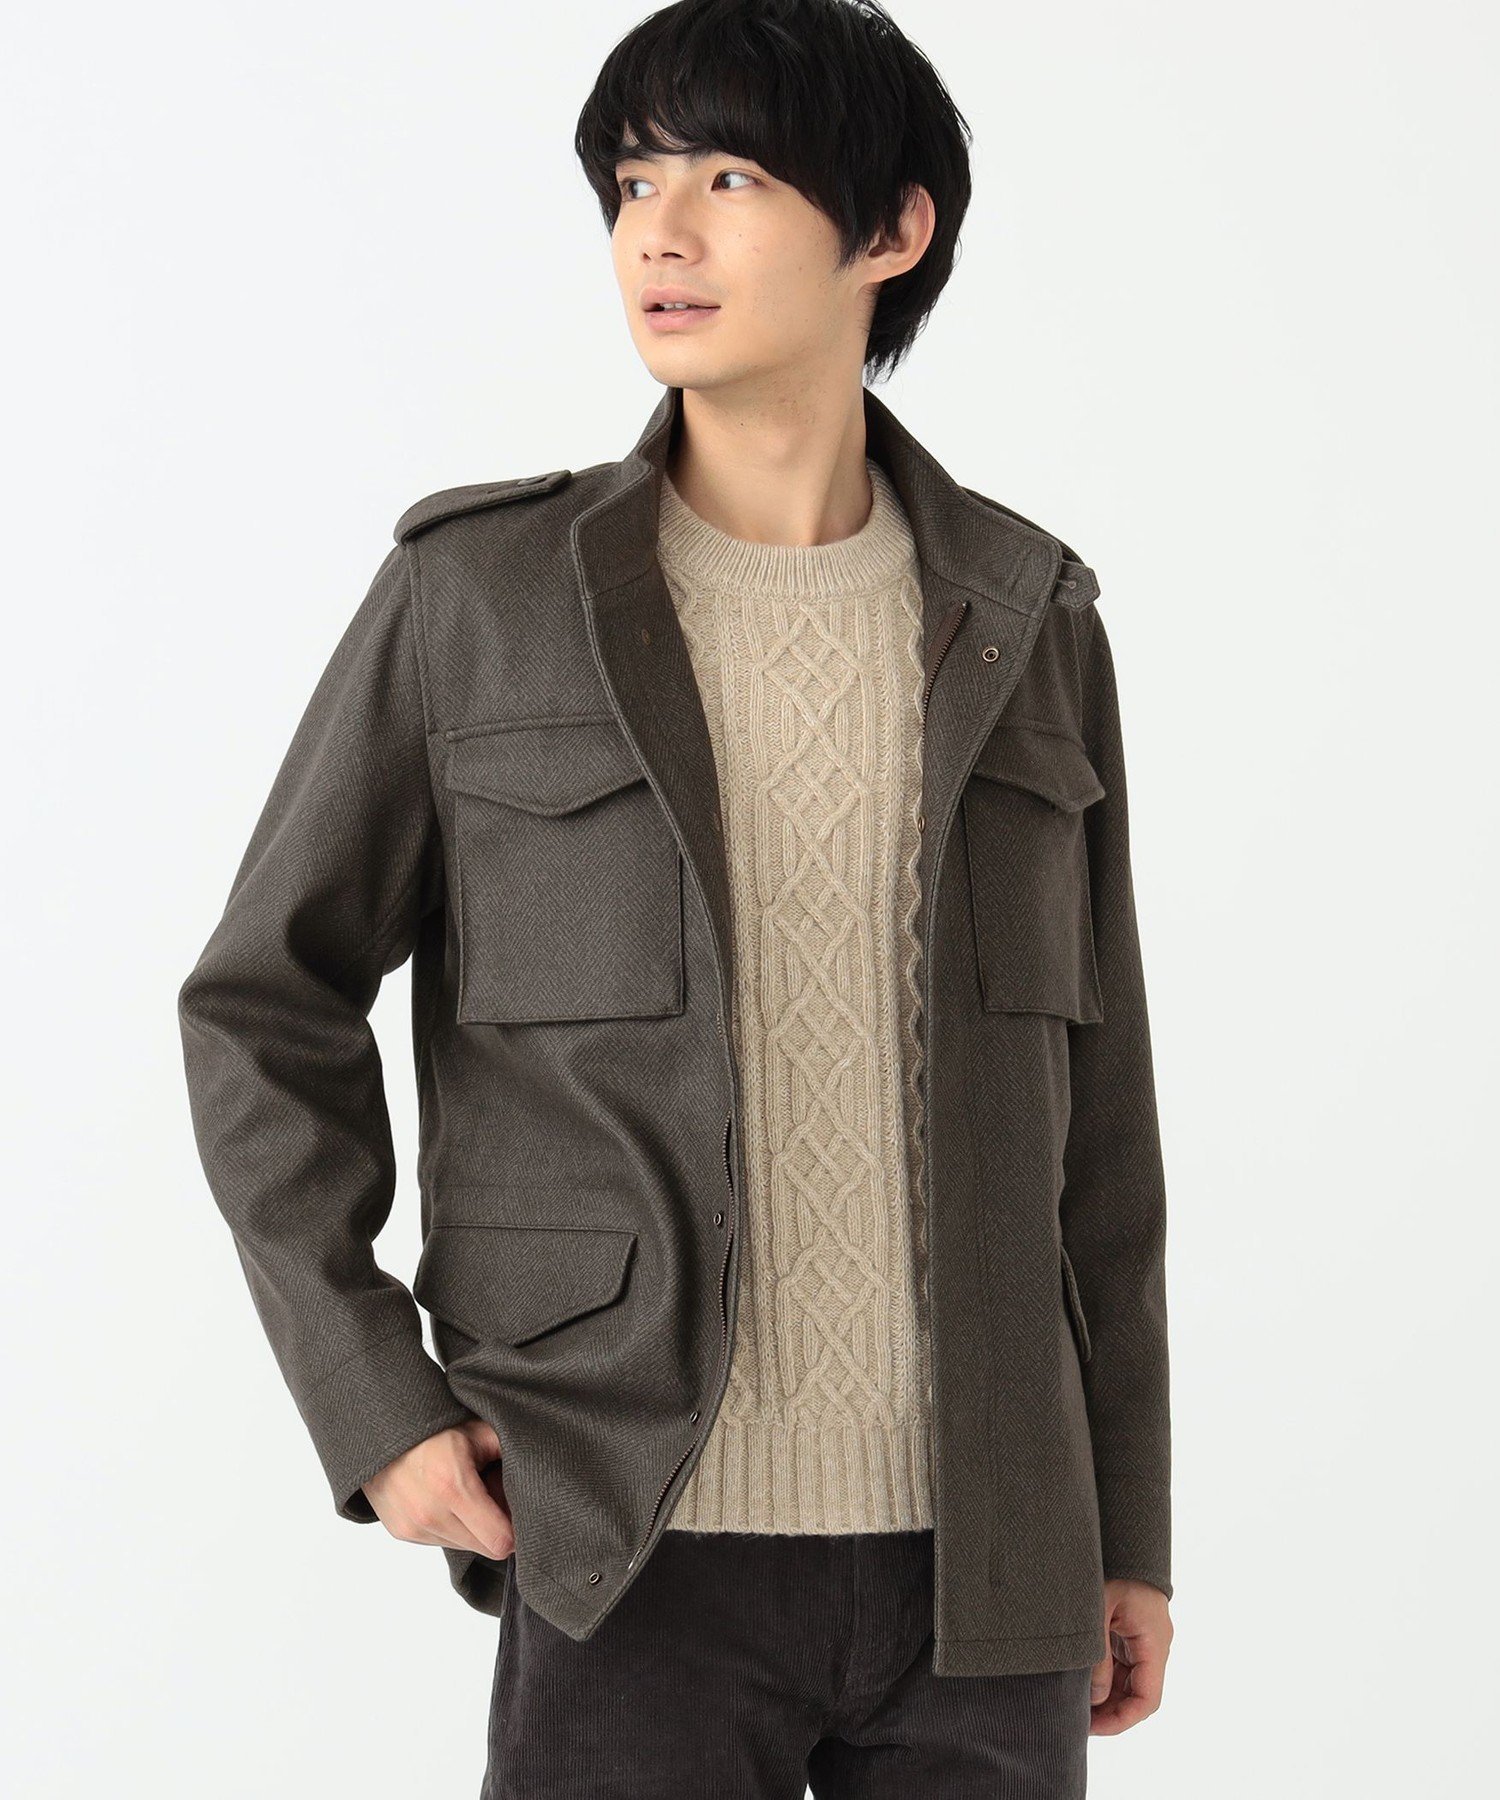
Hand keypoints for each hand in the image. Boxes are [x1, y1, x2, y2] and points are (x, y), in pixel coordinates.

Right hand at [362, 1417, 512, 1559]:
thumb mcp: (478, 1431)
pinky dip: (450, 1527)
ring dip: (472, 1529)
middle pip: (484, 1547)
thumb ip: (509, 1451)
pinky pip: (440, 1541)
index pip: (500, 1541)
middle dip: (495, 1527)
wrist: (381, 1430)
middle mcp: (430, 1514)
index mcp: (453, 1487)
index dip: (515, 1530)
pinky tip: (446, 1500)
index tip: (515, 1510)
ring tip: (467, 1496)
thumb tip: (535, 1472)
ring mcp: (412, 1526)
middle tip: (492, 1497)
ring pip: (463, 1546)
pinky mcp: (401, 1532)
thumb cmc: (434, 1428)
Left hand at [1088, 1578, 1171, 1734]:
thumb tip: (1094, 1700)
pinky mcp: (1134, 1631)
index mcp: (1154, 1642)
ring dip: (1108, 1695)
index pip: (1147, 1699)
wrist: (1124, 1538)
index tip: (1094, 1728)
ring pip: (1131, 1681)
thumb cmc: (1114, 1569)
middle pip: (1139, 1694)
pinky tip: (1084, 1683)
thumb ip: (1098, 1658)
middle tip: (1079, 1720)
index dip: (1123, 1720)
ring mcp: (1145, 1638)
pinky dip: (1107, 1678)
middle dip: (1112, 1712)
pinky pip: (1125, 1664)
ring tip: (1077, 1704)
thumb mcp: (1099, 1614)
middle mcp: (1155, 1645)